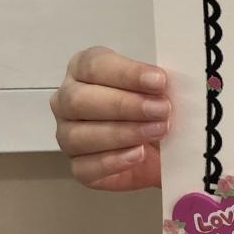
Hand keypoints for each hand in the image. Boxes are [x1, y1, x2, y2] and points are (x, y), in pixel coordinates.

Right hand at [50, 46, 169, 190]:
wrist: (164, 144)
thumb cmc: (155, 104)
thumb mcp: (159, 86)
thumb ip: (158, 80)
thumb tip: (167, 81)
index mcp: (83, 70)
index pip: (94, 66)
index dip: (127, 73)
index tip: (159, 81)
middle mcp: (68, 101)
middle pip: (79, 101)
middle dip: (124, 105)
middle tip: (161, 109)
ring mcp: (67, 136)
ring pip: (78, 136)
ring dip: (123, 133)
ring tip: (158, 131)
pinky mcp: (78, 168)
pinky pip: (84, 167)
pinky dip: (113, 161)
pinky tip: (138, 154)